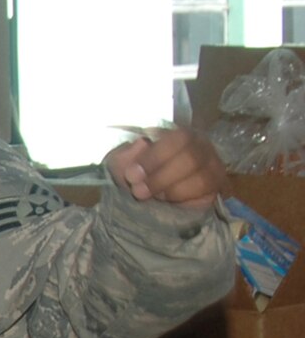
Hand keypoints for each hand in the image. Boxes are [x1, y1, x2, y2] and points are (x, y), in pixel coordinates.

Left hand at [107, 128, 227, 206]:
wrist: (143, 201)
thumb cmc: (135, 177)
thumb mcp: (121, 165)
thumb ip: (126, 155)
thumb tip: (142, 143)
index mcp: (178, 135)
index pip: (178, 138)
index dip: (155, 158)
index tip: (132, 175)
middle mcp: (200, 147)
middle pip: (191, 158)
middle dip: (160, 178)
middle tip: (139, 192)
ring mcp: (212, 168)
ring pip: (201, 179)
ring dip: (171, 191)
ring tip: (154, 197)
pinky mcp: (216, 189)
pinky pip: (205, 195)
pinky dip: (183, 200)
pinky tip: (170, 202)